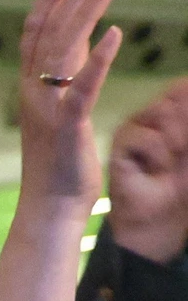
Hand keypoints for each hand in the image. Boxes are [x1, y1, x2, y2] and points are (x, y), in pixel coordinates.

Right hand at [14, 0, 121, 215]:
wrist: (49, 207)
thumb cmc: (59, 163)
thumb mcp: (64, 109)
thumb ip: (71, 74)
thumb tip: (87, 39)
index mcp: (30, 88)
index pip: (36, 33)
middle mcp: (33, 93)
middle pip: (50, 33)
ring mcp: (48, 109)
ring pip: (62, 52)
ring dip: (84, 15)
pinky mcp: (67, 128)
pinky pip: (82, 88)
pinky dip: (98, 60)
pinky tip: (115, 34)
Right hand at [106, 80, 187, 263]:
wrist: (162, 214)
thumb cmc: (183, 181)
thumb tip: (187, 90)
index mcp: (173, 110)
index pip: (182, 87)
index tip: (186, 137)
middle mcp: (153, 113)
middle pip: (176, 93)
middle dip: (186, 125)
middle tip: (183, 150)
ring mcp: (134, 125)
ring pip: (163, 110)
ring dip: (176, 139)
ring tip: (171, 161)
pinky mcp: (120, 142)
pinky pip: (147, 137)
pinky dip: (159, 154)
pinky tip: (155, 169)